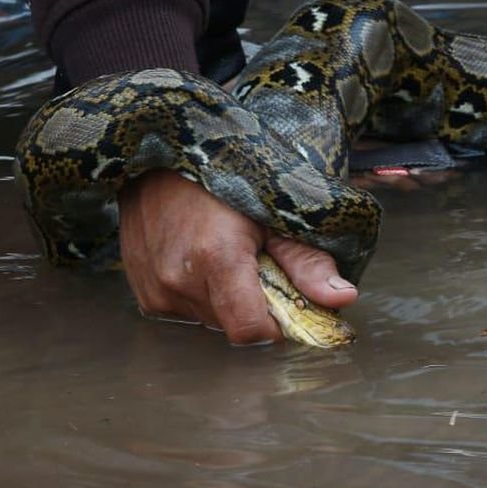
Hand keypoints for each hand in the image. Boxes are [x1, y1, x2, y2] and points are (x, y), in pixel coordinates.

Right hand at [117, 169, 358, 343]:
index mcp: (216, 259)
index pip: (250, 332)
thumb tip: (344, 299)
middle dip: (251, 304)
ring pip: (209, 318)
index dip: (275, 324)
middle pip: (232, 325)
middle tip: (253, 261)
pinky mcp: (142, 292)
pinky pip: (183, 310)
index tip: (283, 300)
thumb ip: (307, 261)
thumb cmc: (222, 178)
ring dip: (223, 298)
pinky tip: (198, 257)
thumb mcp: (272, 213)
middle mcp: (178, 280)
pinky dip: (198, 292)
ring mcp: (155, 288)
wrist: (159, 155)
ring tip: (221, 253)